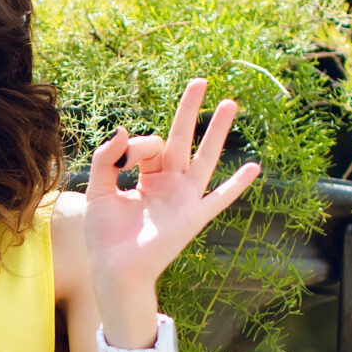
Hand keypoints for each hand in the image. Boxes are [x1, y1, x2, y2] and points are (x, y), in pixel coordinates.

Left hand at [84, 79, 261, 340]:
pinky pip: (219, 198)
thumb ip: (106, 158)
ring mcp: (184, 199)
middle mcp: (169, 184)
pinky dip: (236, 185)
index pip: (150, 145)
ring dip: (217, 132)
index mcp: (147, 177)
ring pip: (204, 158)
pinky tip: (254, 168)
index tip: (124, 158)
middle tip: (200, 81)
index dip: (137, 145)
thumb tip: (124, 129)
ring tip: (230, 103)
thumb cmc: (105, 234)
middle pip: (183, 139)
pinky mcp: (193, 217)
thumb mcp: (98, 189)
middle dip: (190, 110)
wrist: (114, 270)